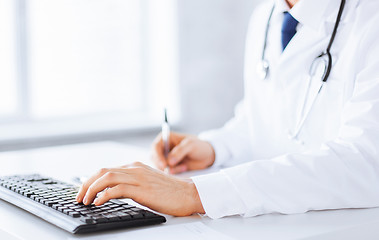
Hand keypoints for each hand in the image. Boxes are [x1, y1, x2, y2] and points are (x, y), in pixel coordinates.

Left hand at [76, 162, 204, 215]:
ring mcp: (139, 177)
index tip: (84, 191)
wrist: (188, 194)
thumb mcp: (148, 183)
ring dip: (91, 189)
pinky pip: (117, 189)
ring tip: (85, 201)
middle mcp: (135, 169)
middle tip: (79, 197)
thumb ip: (133, 183)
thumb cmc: (170, 192)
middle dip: (86, 184)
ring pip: (107, 178)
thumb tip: (114, 192)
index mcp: (136, 166)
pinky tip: (98, 203)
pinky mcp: (142, 189)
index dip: (92, 180)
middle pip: (103, 171)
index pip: (107, 170)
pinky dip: (104, 195)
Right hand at [151, 132, 214, 173]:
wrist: (206, 156)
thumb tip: (169, 161)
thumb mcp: (191, 145)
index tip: (163, 165)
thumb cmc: (199, 146)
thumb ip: (180, 151)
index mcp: (166, 138)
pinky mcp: (170, 166)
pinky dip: (175, 172)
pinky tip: (184, 167)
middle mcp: (164, 148)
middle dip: (162, 165)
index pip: (155, 147)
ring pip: (159, 166)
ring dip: (170, 169)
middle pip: (154, 158)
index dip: (157, 156)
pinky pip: (167, 172)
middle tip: (172, 169)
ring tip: (184, 166)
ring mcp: (166, 158)